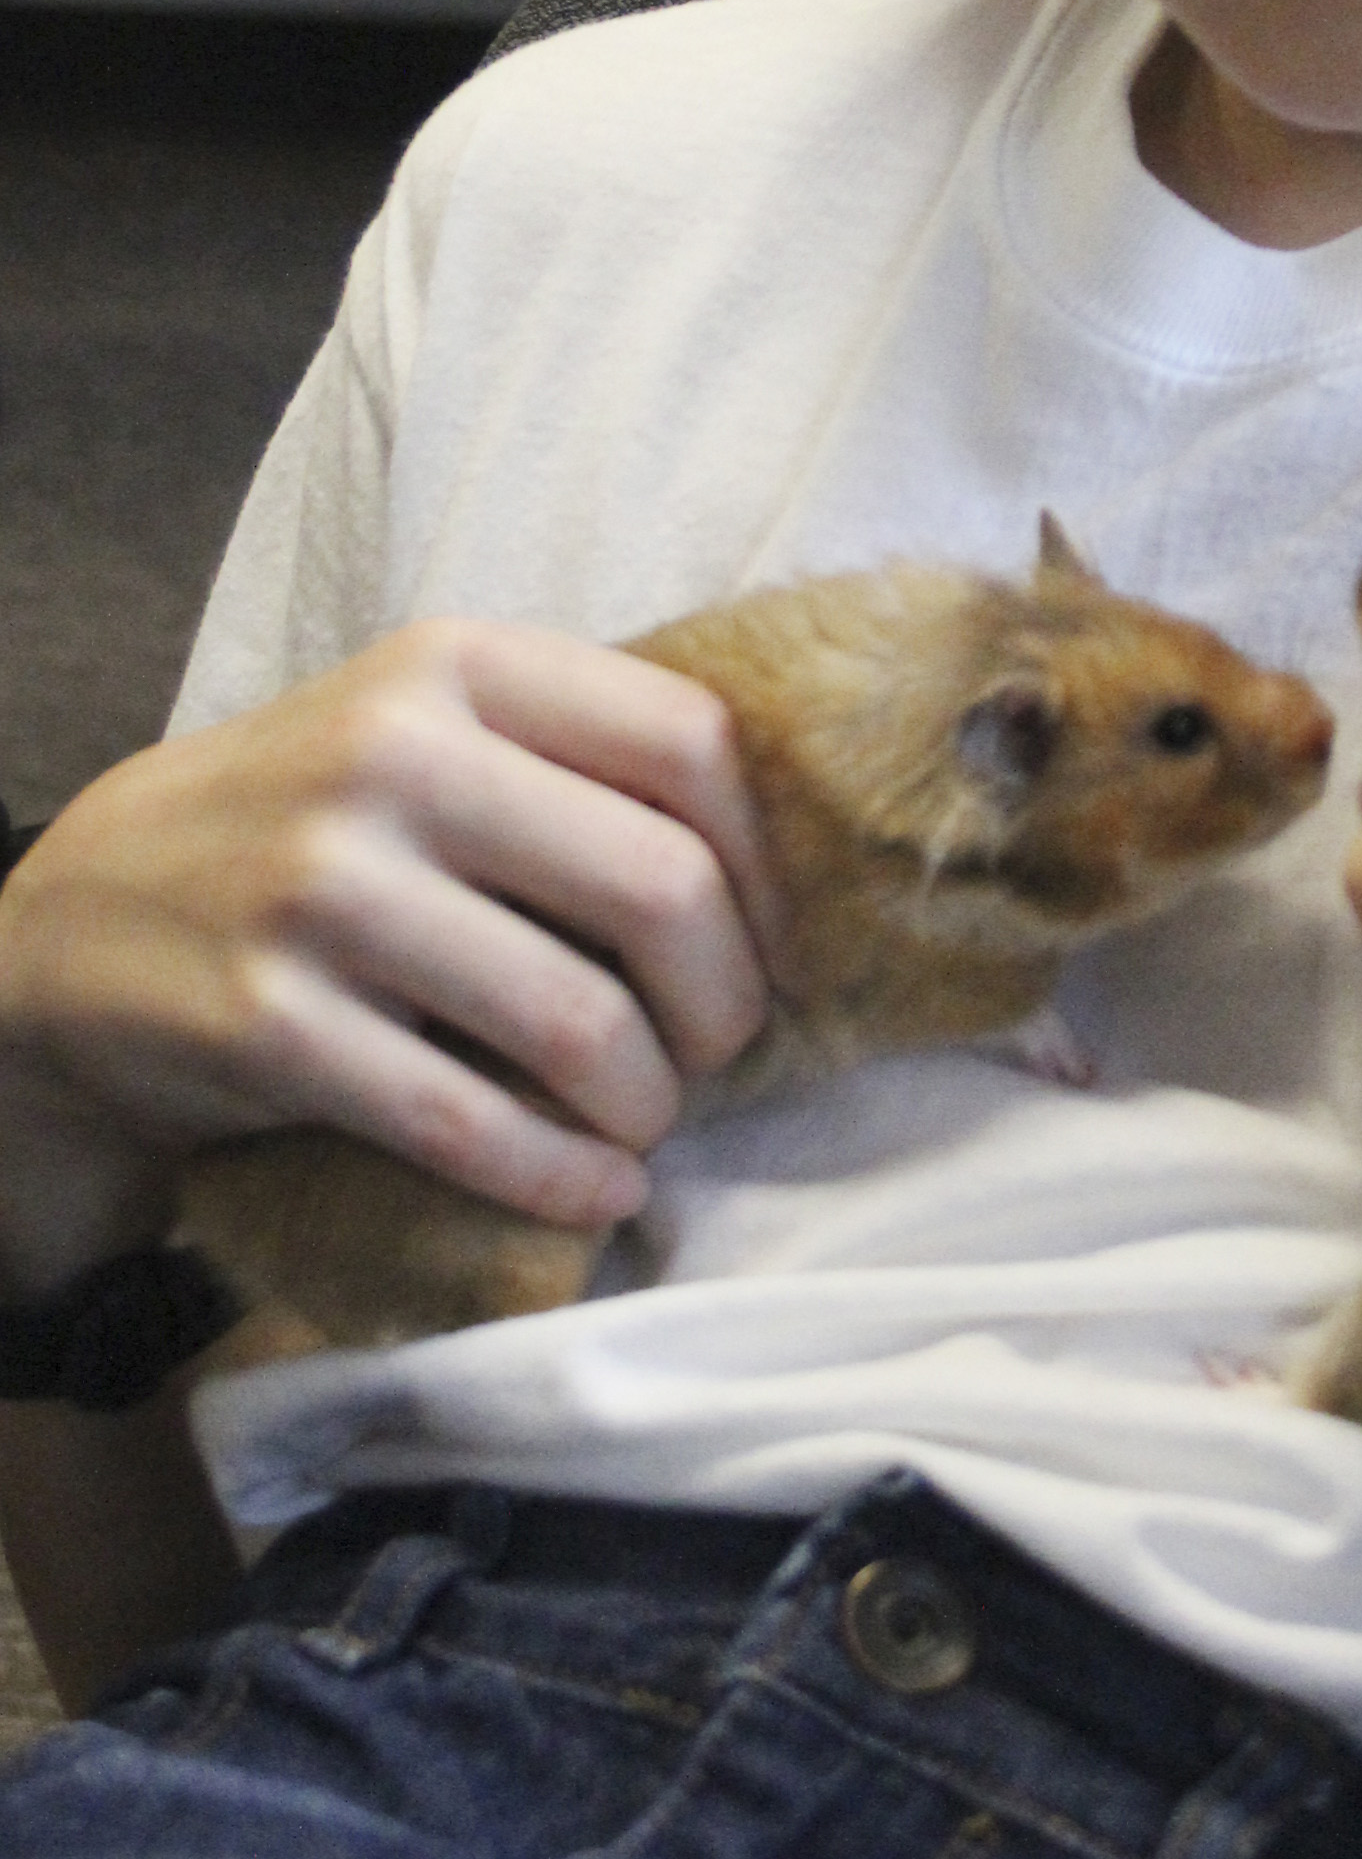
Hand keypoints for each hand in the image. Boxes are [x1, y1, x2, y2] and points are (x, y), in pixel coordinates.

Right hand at [0, 621, 776, 1297]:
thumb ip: (578, 758)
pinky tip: (594, 1191)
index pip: (694, 744)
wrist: (88, 912)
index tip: (777, 948)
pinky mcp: (271, 1023)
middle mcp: (394, 755)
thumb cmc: (320, 826)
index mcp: (459, 667)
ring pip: (579, 1022)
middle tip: (719, 1053)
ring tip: (644, 1122)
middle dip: (726, 1002)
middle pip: (661, 886)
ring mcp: (324, 889)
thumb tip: (776, 877)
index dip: (768, 868)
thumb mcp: (429, 728)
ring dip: (649, 1103)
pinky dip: (562, 1177)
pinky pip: (471, 1124)